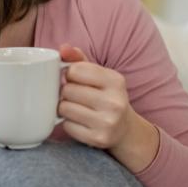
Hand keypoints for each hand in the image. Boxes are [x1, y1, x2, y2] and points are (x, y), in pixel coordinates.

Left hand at [57, 44, 158, 171]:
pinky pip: (67, 126)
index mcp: (115, 80)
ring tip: (77, 108)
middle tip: (75, 96)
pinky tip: (80, 122)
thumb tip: (63, 48)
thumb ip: (78, 58)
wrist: (124, 128)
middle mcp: (115, 101)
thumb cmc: (105, 95)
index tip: (75, 79)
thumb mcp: (98, 74)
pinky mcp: (98, 139)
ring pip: (64, 108)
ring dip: (65, 108)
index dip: (69, 74)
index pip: (75, 70)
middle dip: (66, 92)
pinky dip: (68, 123)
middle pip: (67, 90)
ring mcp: (108, 122)